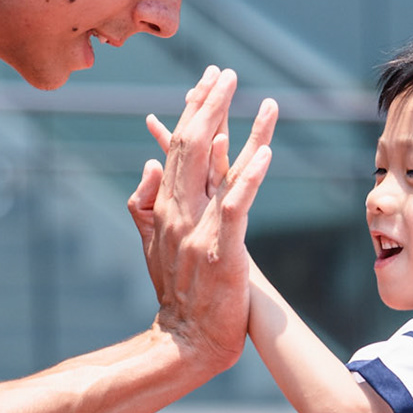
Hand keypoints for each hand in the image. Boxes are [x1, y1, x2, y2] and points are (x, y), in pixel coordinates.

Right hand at [125, 67, 277, 372]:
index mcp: (165, 207)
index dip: (193, 111)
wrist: (187, 339)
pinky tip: (267, 153)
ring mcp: (198, 230)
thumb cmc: (178, 292)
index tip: (208, 80)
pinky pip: (237, 206)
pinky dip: (251, 177)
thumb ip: (144, 203)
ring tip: (260, 100)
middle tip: (227, 73)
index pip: (178, 148)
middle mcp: (178, 212)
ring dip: (238, 130)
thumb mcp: (153, 243)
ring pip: (215, 168)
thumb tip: (149, 162)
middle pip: (192, 147)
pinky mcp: (221, 250)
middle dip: (211, 105)